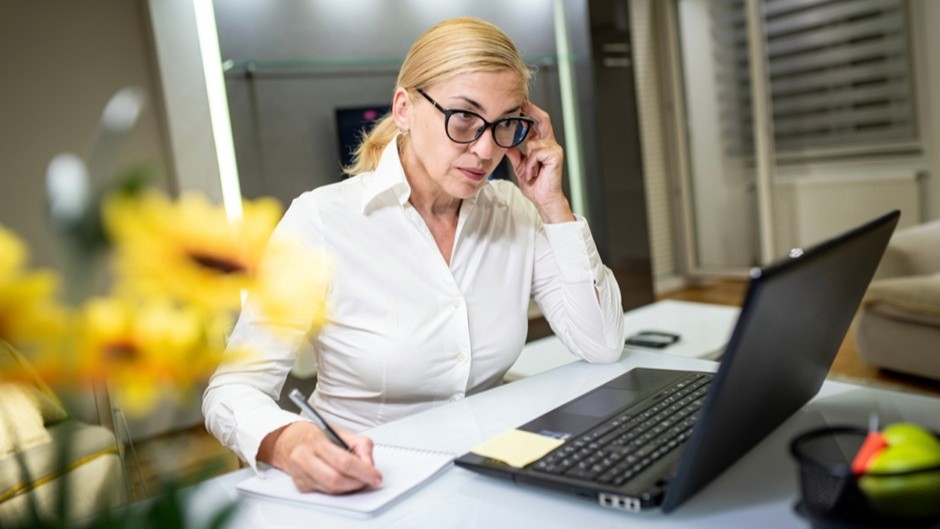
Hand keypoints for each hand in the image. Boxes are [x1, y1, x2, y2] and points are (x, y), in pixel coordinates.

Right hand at [259, 421, 382, 493]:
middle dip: (357, 482)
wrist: (287, 440)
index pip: (344, 461)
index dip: (364, 471)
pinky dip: (339, 489)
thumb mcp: (339, 431)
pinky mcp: (301, 485)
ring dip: (350, 487)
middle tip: (369, 479)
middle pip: (336, 479)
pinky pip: (325, 492)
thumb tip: (370, 464)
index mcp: (316, 441)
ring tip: (358, 478)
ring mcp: (301, 473)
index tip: (376, 475)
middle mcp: (305, 458)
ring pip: (331, 489)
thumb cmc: (314, 434)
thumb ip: (360, 444)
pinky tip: (343, 479)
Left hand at [504, 100, 574, 223]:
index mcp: (542, 144)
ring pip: (533, 142)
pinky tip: (534, 173)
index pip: (537, 122)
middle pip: (543, 119)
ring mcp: (554, 149)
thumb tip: (505, 143)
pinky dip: (531, 164)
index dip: (530, 111)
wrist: (543, 199)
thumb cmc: (535, 184)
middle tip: (520, 103)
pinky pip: (536, 152)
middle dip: (531, 110)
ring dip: (526, 159)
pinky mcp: (555, 156)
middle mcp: (550, 144)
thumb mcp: (520, 166)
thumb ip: (515, 153)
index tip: (519, 102)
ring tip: (529, 172)